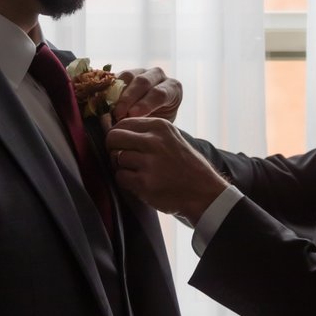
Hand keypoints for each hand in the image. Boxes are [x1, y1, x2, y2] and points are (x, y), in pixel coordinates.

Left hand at [106, 117, 227, 218]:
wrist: (203, 191)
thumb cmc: (184, 165)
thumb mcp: (171, 138)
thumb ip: (147, 133)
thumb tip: (115, 131)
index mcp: (160, 126)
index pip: (123, 123)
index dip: (118, 136)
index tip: (123, 145)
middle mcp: (154, 141)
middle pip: (113, 137)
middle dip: (112, 149)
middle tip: (121, 158)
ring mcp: (149, 162)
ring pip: (116, 159)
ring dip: (122, 168)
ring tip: (139, 172)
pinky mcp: (144, 182)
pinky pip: (120, 177)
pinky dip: (127, 182)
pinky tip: (141, 183)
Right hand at [112, 67, 181, 121]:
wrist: (152, 117)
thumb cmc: (158, 122)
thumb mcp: (158, 124)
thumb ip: (149, 122)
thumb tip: (130, 126)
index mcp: (172, 88)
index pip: (160, 93)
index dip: (145, 104)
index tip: (133, 115)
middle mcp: (158, 76)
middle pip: (143, 82)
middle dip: (129, 98)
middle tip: (119, 114)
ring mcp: (141, 72)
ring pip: (128, 76)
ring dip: (117, 94)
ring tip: (110, 109)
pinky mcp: (125, 73)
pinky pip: (115, 77)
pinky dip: (108, 89)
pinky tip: (102, 102)